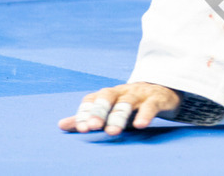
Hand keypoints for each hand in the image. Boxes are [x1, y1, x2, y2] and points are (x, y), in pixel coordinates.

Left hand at [58, 82, 179, 135]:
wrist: (162, 92)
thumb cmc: (130, 105)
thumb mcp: (109, 111)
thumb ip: (88, 117)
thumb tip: (61, 124)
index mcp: (108, 94)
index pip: (92, 99)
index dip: (85, 113)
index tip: (80, 128)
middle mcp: (122, 91)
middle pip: (108, 97)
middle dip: (99, 111)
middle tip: (93, 126)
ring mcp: (140, 94)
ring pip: (128, 102)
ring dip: (119, 116)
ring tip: (112, 131)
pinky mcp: (156, 99)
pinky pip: (150, 105)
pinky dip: (145, 114)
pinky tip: (140, 125)